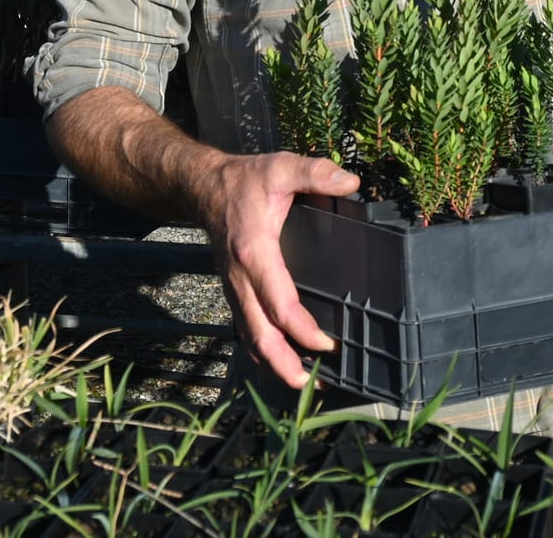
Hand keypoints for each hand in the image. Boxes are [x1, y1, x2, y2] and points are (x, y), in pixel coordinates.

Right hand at [194, 152, 358, 388]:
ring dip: (273, 363)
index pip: (278, 303)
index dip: (301, 329)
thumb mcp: (280, 167)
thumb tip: (351, 182)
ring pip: (250, 336)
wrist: (201, 186)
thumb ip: (315, 173)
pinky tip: (283, 360)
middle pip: (258, 334)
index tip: (326, 345)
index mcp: (255, 252)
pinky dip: (263, 349)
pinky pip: (246, 327)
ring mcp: (234, 287)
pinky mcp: (234, 290)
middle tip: (312, 385)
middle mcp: (240, 277)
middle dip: (284, 365)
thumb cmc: (244, 180)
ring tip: (304, 383)